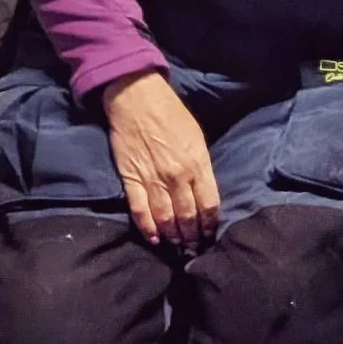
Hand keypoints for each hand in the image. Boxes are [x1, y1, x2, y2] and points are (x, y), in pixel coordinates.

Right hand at [101, 69, 219, 247]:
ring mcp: (153, 179)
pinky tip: (154, 239)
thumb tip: (204, 192)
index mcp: (198, 163)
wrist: (136, 98)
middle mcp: (177, 175)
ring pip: (166, 217)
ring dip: (173, 235)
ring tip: (178, 244)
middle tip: (195, 245)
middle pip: (188, 215)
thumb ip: (202, 166)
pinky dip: (148, 228)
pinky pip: (140, 211)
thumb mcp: (197, 138)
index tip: (211, 233)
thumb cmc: (171, 114)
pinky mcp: (131, 179)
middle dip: (193, 234)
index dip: (210, 223)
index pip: (209, 204)